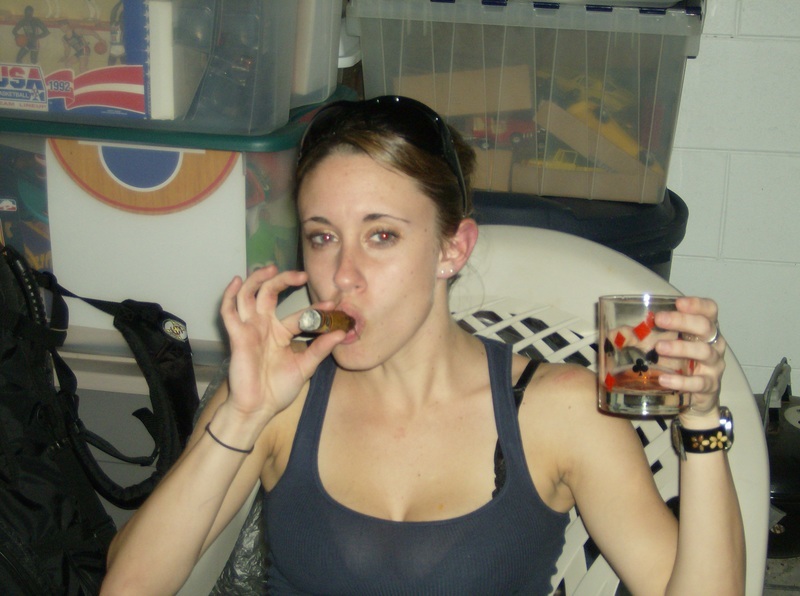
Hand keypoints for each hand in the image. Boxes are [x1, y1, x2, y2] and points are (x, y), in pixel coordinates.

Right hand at [219, 265, 345, 425]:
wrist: (258, 408)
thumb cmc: (278, 390)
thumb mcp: (305, 366)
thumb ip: (320, 348)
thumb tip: (341, 333)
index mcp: (280, 333)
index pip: (298, 313)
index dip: (315, 308)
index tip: (332, 305)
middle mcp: (264, 326)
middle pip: (269, 293)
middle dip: (283, 280)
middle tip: (301, 275)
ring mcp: (250, 329)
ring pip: (248, 295)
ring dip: (257, 279)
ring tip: (271, 269)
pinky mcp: (237, 336)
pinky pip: (229, 312)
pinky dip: (230, 295)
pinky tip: (237, 281)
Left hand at [652, 297, 725, 421]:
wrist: (696, 399)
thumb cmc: (679, 365)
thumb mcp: (665, 347)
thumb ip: (645, 337)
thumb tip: (614, 333)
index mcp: (703, 330)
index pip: (709, 310)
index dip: (697, 304)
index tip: (678, 303)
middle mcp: (714, 345)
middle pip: (705, 327)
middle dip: (682, 321)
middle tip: (660, 320)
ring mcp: (713, 366)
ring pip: (704, 352)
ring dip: (680, 348)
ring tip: (659, 348)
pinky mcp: (709, 387)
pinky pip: (698, 383)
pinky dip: (680, 380)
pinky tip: (664, 379)